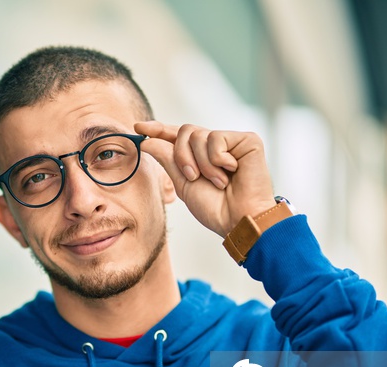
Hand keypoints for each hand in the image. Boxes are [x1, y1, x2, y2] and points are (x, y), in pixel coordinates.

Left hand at [135, 121, 275, 237]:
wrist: (237, 219)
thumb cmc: (214, 207)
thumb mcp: (183, 183)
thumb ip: (167, 159)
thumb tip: (147, 141)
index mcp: (200, 156)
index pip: (177, 136)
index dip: (159, 130)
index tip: (139, 127)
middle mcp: (216, 146)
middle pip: (184, 131)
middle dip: (181, 156)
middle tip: (192, 176)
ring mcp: (232, 141)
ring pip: (198, 135)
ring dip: (201, 163)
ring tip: (218, 181)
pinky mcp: (248, 140)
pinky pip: (217, 138)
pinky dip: (217, 159)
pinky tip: (231, 171)